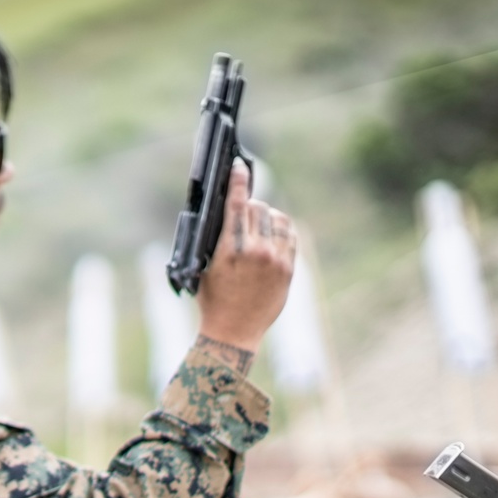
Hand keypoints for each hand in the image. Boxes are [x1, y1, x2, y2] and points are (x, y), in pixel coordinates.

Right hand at [195, 160, 295, 369]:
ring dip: (266, 216)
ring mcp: (276, 260)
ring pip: (277, 218)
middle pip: (258, 207)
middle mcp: (256, 251)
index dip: (238, 181)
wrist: (234, 331)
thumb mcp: (206, 265)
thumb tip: (228, 208)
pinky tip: (273, 234)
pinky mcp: (289, 269)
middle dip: (250, 205)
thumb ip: (219, 237)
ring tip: (258, 225)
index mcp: (230, 249)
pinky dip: (281, 230)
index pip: (238, 204)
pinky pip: (290, 235)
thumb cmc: (213, 299)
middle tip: (243, 211)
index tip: (238, 166)